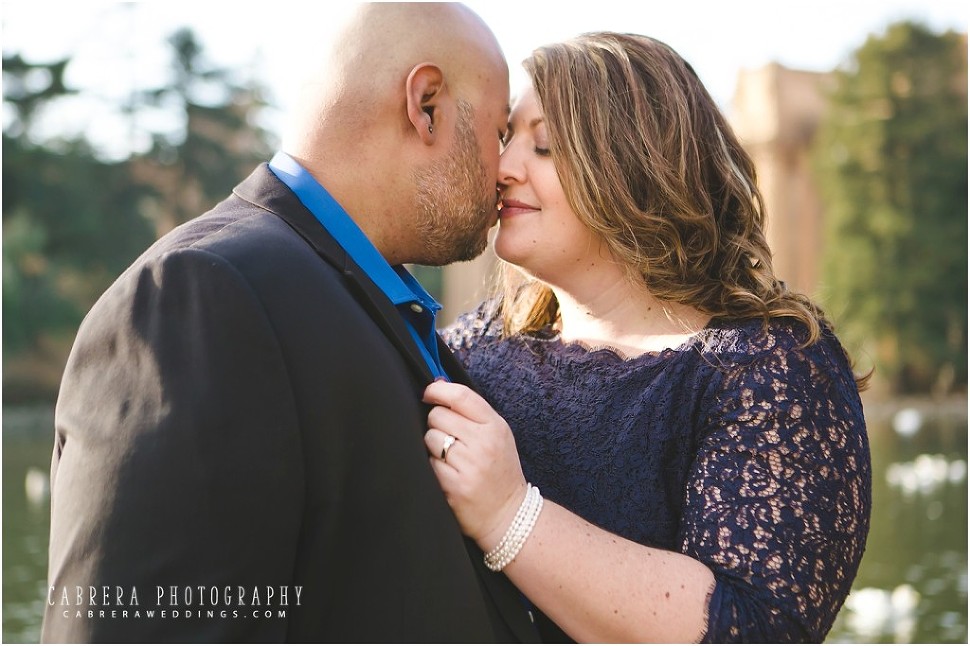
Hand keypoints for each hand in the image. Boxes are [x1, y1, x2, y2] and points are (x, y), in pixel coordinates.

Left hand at [423, 381, 527, 549]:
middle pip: (439, 415)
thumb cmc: (500, 471)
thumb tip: (438, 383)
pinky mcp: (454, 486)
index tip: (428, 394)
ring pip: (430, 438)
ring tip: (450, 458)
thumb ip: (471, 411)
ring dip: (433, 446)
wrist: (509, 515)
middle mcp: (484, 443)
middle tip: (448, 438)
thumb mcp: (497, 435)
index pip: (461, 395)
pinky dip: (433, 467)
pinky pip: (429, 463)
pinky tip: (448, 474)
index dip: (437, 390)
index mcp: (495, 426)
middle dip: (437, 424)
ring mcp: (469, 465)